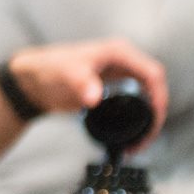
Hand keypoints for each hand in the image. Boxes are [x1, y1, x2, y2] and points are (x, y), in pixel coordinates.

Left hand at [5, 40, 169, 137]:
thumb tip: (94, 98)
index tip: (156, 116)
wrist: (33, 80)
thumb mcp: (66, 73)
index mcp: (119, 53)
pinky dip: (138, 119)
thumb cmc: (48, 68)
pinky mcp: (113, 89)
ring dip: (149, 119)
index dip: (160, 95)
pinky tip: (133, 134)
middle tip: (148, 136)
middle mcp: (123, 63)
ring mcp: (119, 76)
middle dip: (157, 113)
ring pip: (148, 97)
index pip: (152, 72)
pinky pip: (135, 104)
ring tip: (141, 141)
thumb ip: (80, 82)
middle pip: (155, 87)